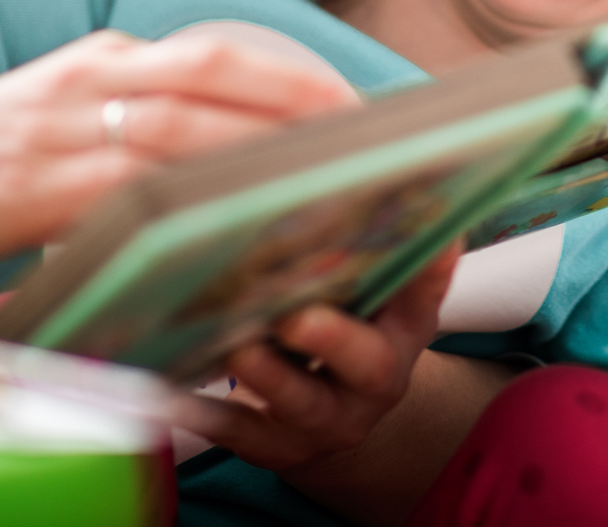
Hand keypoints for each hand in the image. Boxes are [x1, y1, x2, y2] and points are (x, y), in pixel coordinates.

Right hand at [0, 25, 358, 305]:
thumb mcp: (61, 122)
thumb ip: (133, 124)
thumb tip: (221, 152)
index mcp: (103, 59)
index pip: (217, 53)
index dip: (291, 73)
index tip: (354, 101)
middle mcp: (88, 78)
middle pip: (214, 74)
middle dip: (298, 99)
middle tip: (367, 135)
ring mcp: (56, 130)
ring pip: (178, 128)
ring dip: (257, 152)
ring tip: (324, 182)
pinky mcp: (25, 189)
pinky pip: (120, 194)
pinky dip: (181, 207)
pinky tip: (226, 229)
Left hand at [174, 244, 463, 474]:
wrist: (336, 417)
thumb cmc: (347, 326)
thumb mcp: (373, 291)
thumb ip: (369, 241)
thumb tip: (378, 162)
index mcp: (405, 327)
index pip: (426, 294)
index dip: (431, 269)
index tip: (429, 239)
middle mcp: (377, 378)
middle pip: (370, 363)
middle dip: (333, 339)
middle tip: (296, 316)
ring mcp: (332, 417)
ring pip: (303, 402)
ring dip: (268, 375)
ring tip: (235, 346)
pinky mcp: (282, 447)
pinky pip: (245, 435)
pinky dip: (210, 416)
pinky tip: (175, 396)